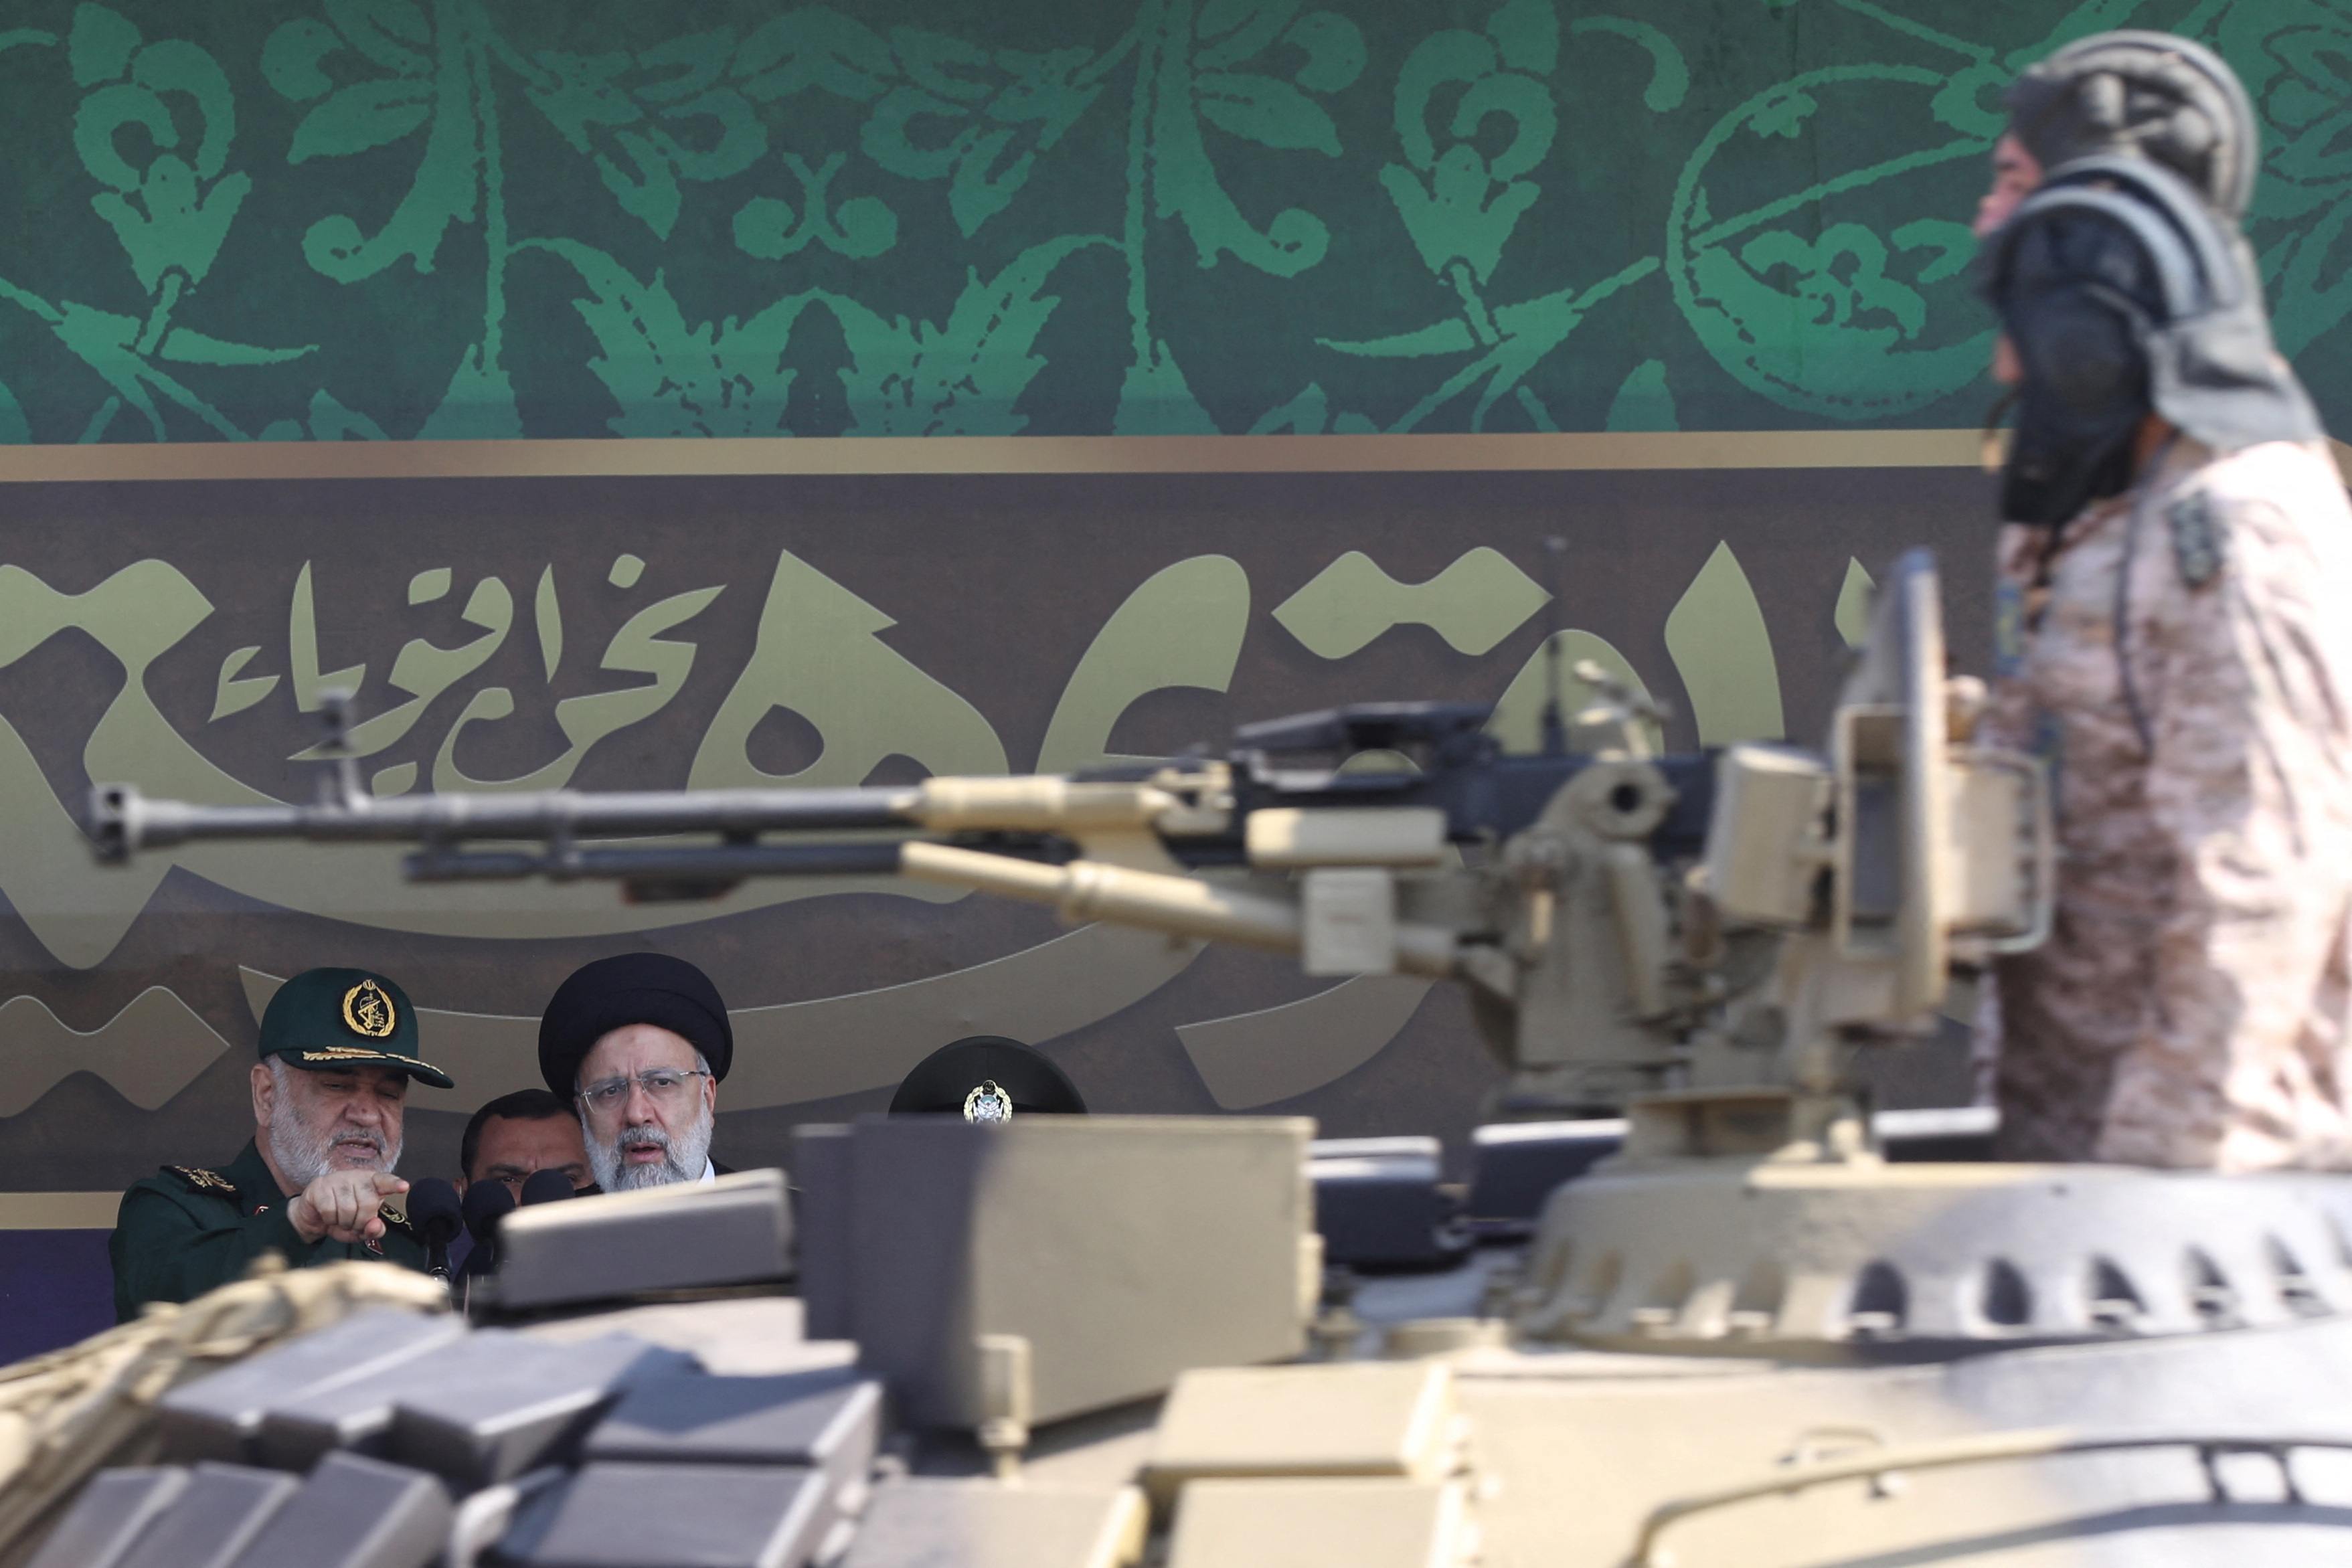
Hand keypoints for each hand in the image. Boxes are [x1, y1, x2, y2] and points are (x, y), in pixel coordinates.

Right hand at [288, 1170, 407, 1244]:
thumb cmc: (341, 1219)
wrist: (313, 1218)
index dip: (394, 1184)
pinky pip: (330, 1210)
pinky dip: (330, 1220)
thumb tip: (375, 1225)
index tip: (405, 1187)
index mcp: (371, 1182)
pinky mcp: (320, 1185)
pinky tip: (327, 1216)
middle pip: (368, 1203)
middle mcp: (356, 1176)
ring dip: (344, 1222)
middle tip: (352, 1224)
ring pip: (349, 1208)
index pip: (385, 1181)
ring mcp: (338, 1179)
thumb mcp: (361, 1229)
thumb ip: (374, 1229)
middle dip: (361, 1222)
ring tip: (340, 1220)